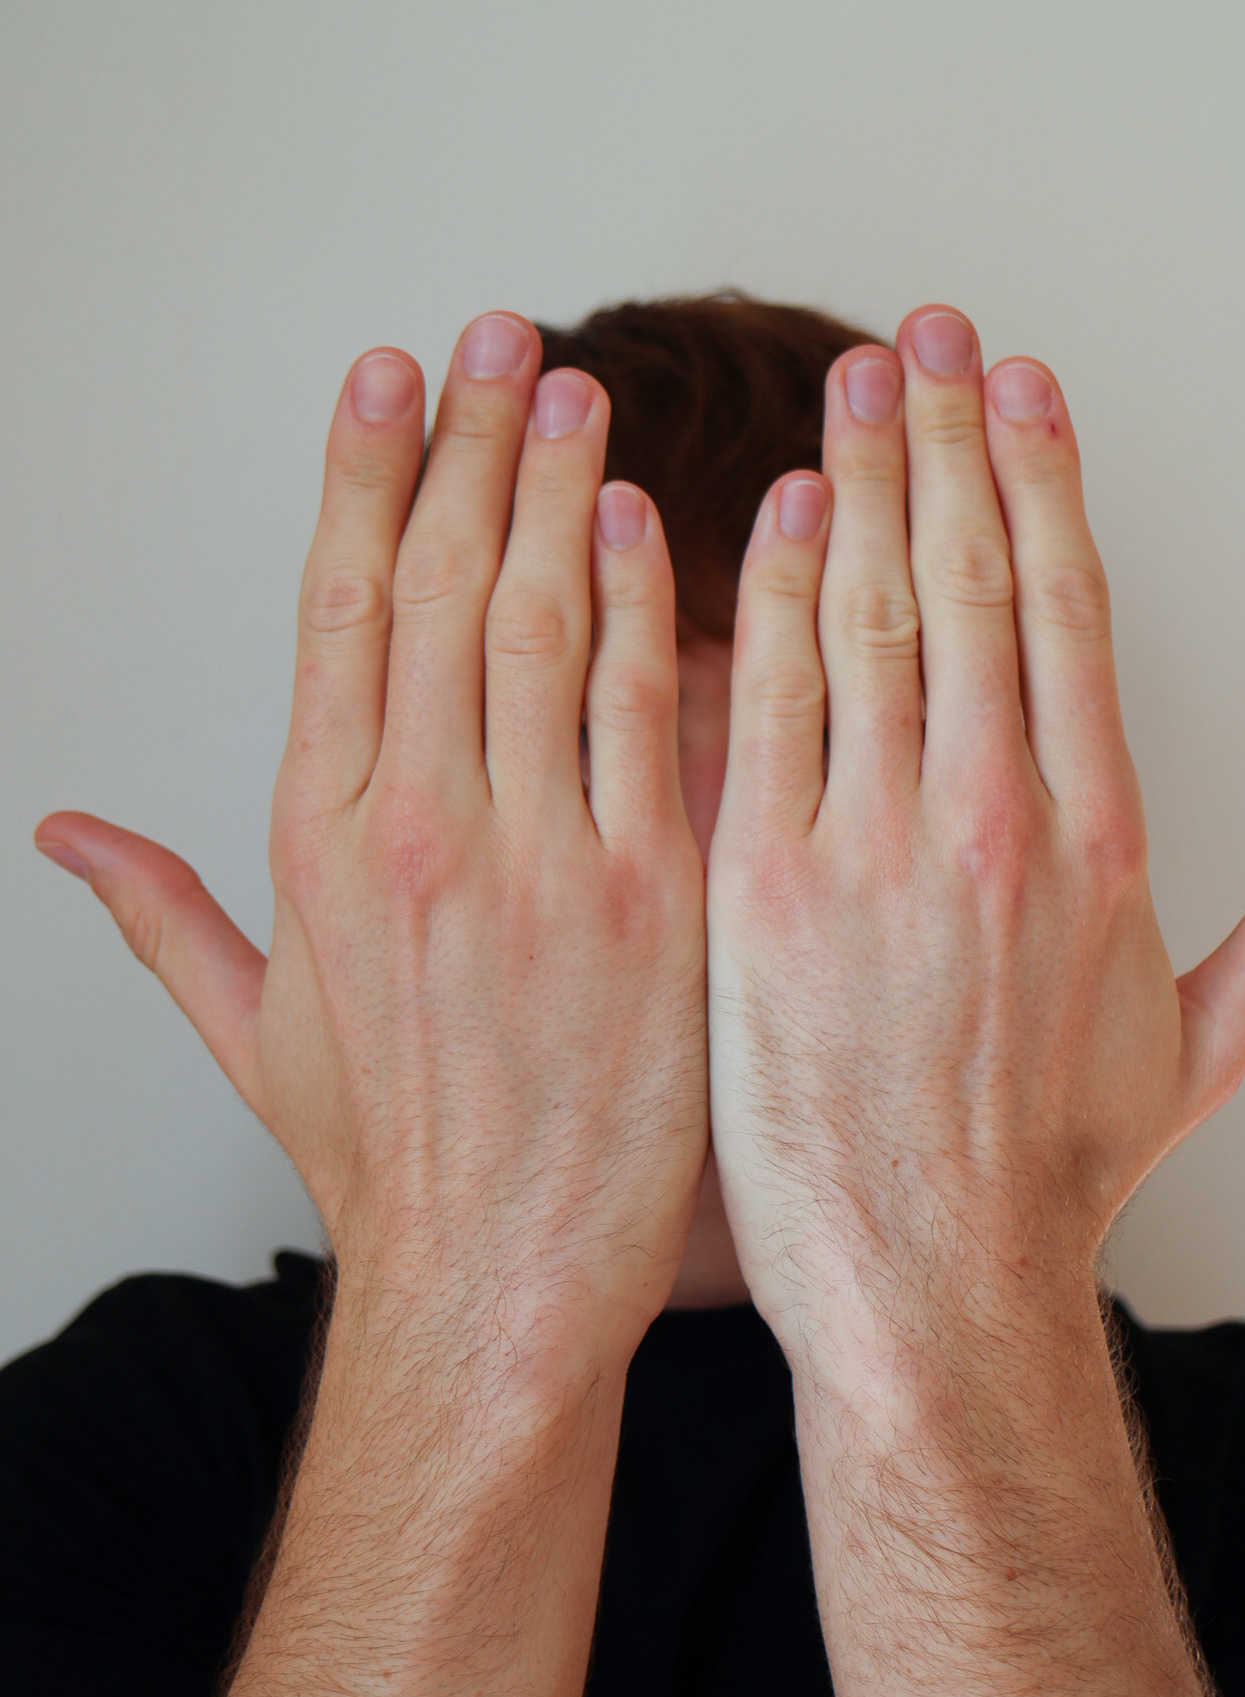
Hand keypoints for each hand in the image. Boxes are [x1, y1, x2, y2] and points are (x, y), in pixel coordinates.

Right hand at [37, 314, 706, 1372]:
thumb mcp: (252, 1036)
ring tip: (578, 393)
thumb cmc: (385, 1165)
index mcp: (319, 843)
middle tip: (505, 340)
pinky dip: (656, 610)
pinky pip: (649, 720)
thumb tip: (60, 837)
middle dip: (471, 446)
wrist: (497, 1286)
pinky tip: (661, 525)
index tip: (389, 380)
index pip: (336, 611)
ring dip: (563, 492)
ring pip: (544, 626)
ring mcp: (537, 862)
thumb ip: (161, 917)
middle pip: (440, 587)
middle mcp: (417, 831)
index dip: (363, 479)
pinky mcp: (648, 905)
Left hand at [708, 304, 1244, 1387]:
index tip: (1024, 390)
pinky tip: (759, 514)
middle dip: (947, 436)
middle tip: (926, 337)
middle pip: (971, 575)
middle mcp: (997, 816)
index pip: (1072, 607)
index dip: (1044, 479)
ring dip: (856, 479)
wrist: (930, 1285)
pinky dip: (759, 595)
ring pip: (869, 611)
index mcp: (1100, 836)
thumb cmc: (1050, 1177)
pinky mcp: (763, 886)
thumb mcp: (1198, 1052)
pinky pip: (761, 700)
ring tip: (848, 386)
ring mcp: (875, 844)